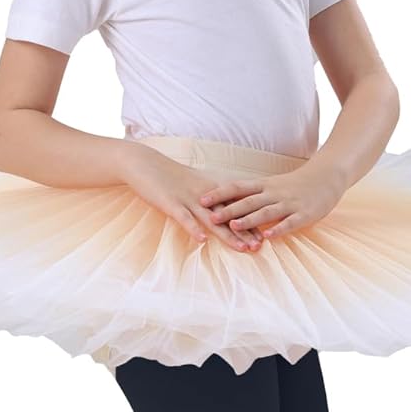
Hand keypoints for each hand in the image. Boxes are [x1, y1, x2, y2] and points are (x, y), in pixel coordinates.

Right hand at [122, 145, 266, 252]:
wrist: (144, 163)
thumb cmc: (170, 176)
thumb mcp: (194, 185)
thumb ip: (210, 197)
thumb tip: (223, 211)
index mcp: (211, 189)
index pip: (236, 207)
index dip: (251, 220)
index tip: (266, 234)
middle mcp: (204, 194)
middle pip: (229, 215)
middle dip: (246, 231)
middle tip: (260, 246)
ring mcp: (188, 198)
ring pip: (212, 219)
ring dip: (228, 234)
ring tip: (242, 248)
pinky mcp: (171, 203)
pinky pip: (184, 217)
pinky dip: (193, 228)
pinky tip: (202, 240)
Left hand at [198, 164, 345, 240]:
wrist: (327, 177)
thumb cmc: (296, 184)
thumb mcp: (272, 185)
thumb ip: (253, 195)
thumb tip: (227, 203)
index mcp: (264, 185)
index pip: (237, 187)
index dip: (220, 194)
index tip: (201, 199)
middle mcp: (274, 193)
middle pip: (248, 201)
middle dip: (228, 209)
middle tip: (210, 217)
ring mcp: (289, 203)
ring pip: (266, 211)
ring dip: (249, 219)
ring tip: (233, 226)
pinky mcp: (303, 214)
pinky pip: (289, 222)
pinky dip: (278, 229)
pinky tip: (268, 237)